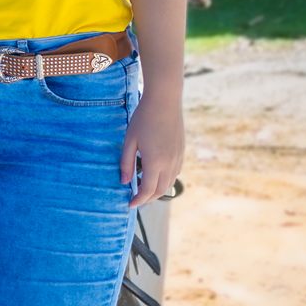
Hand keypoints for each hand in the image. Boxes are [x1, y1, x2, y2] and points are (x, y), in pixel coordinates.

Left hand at [120, 91, 183, 207]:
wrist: (165, 101)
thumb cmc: (143, 118)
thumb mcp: (129, 140)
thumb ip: (126, 163)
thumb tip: (124, 182)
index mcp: (155, 162)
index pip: (147, 190)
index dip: (138, 200)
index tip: (129, 204)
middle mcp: (169, 163)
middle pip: (160, 191)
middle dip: (148, 199)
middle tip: (136, 200)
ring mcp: (177, 158)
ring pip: (169, 183)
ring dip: (157, 190)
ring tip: (144, 190)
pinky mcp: (181, 152)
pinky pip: (175, 173)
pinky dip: (165, 180)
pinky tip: (155, 175)